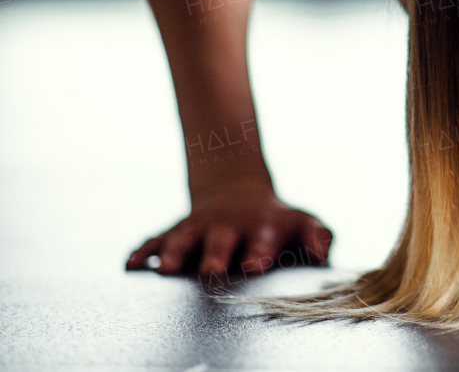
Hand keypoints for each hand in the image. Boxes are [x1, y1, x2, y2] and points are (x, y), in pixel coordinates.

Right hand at [125, 178, 332, 277]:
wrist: (238, 195)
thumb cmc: (278, 222)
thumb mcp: (304, 223)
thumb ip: (319, 237)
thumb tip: (322, 253)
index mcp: (263, 228)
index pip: (263, 240)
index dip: (260, 252)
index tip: (256, 264)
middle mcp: (228, 227)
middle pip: (220, 241)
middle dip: (215, 255)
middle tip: (211, 269)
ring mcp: (199, 228)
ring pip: (183, 239)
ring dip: (173, 252)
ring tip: (164, 269)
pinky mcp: (174, 232)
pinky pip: (153, 240)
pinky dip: (141, 251)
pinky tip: (129, 265)